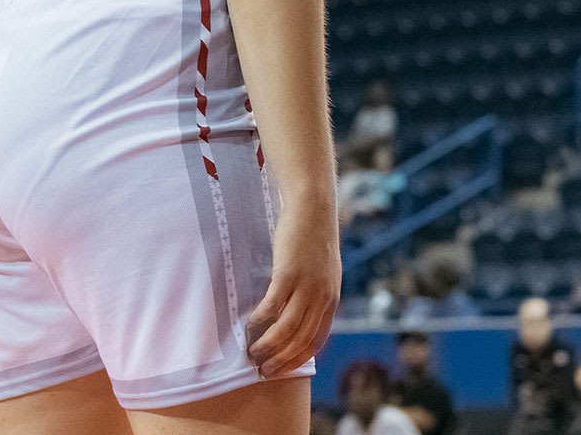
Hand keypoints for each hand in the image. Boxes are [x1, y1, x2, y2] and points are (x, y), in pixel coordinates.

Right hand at [245, 197, 340, 378]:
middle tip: (260, 369)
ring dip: (267, 347)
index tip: (279, 371)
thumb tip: (299, 321)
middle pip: (299, 341)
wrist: (314, 209)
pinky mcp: (289, 274)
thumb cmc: (314, 241)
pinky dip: (259, 321)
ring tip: (251, 354)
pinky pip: (272, 307)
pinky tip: (248, 325)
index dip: (296, 360)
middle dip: (279, 360)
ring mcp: (306, 286)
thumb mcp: (324, 274)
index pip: (315, 342)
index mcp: (331, 299)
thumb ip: (315, 297)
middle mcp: (322, 297)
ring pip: (285, 330)